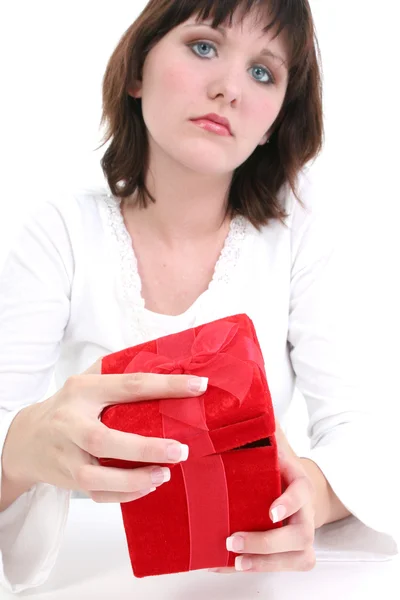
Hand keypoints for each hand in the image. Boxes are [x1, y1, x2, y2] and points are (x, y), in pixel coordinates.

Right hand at [1, 358, 207, 505]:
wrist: (25, 439)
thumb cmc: (67, 406)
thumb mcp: (86, 381)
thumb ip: (117, 372)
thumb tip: (165, 363)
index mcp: (82, 391)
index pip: (129, 385)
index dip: (166, 386)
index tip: (198, 386)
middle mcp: (70, 423)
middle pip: (103, 439)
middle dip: (145, 448)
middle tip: (180, 450)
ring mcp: (66, 455)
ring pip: (95, 477)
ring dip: (134, 480)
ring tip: (165, 474)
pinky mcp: (67, 480)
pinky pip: (98, 495)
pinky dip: (126, 495)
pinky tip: (148, 485)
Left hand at [210, 421, 316, 572]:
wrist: (299, 490)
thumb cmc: (281, 466)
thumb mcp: (274, 443)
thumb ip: (264, 424)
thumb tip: (249, 394)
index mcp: (299, 483)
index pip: (301, 493)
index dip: (289, 503)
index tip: (271, 510)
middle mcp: (305, 513)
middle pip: (298, 536)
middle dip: (267, 543)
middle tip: (233, 540)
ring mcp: (301, 537)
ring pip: (295, 559)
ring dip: (264, 563)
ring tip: (233, 561)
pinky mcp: (291, 554)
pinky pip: (282, 568)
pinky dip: (256, 569)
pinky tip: (227, 565)